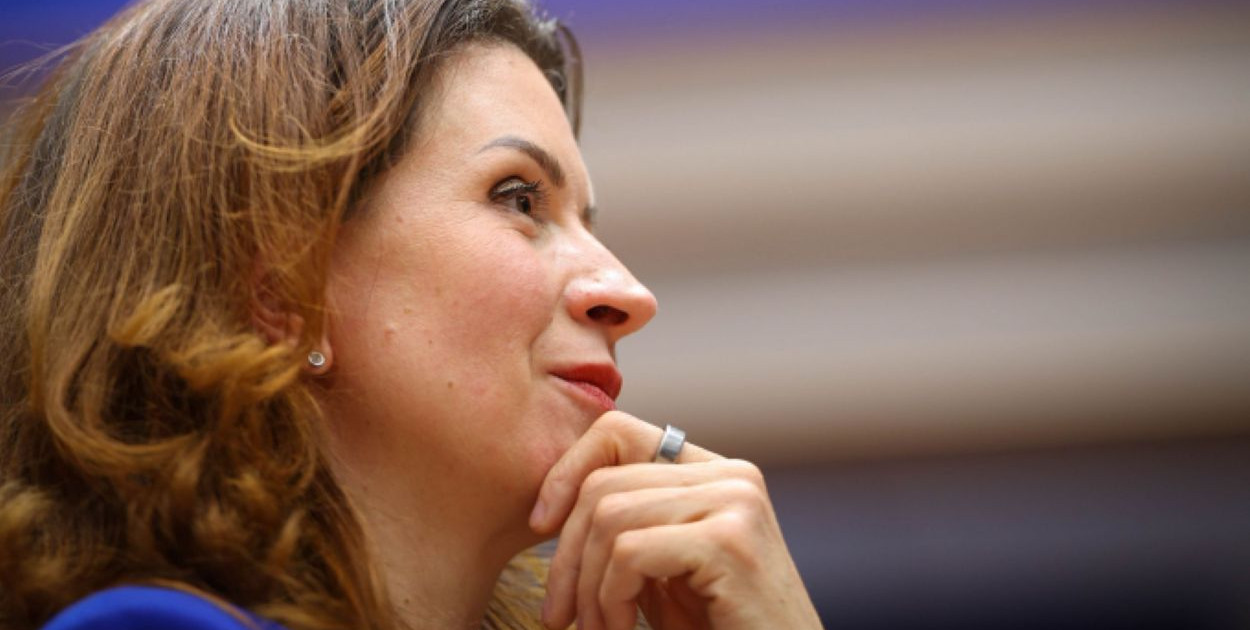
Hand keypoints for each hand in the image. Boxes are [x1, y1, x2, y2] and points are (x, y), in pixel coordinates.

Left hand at [529, 411, 823, 629]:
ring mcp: (735, 502)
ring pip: (609, 518)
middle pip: (604, 483)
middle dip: (567, 557)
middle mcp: (732, 474)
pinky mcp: (729, 541)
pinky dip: (610, 602)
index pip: (618, 431)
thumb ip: (628, 528)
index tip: (539, 526)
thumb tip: (549, 506)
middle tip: (560, 617)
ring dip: (588, 590)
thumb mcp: (664, 572)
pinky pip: (629, 553)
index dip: (566, 471)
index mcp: (716, 471)